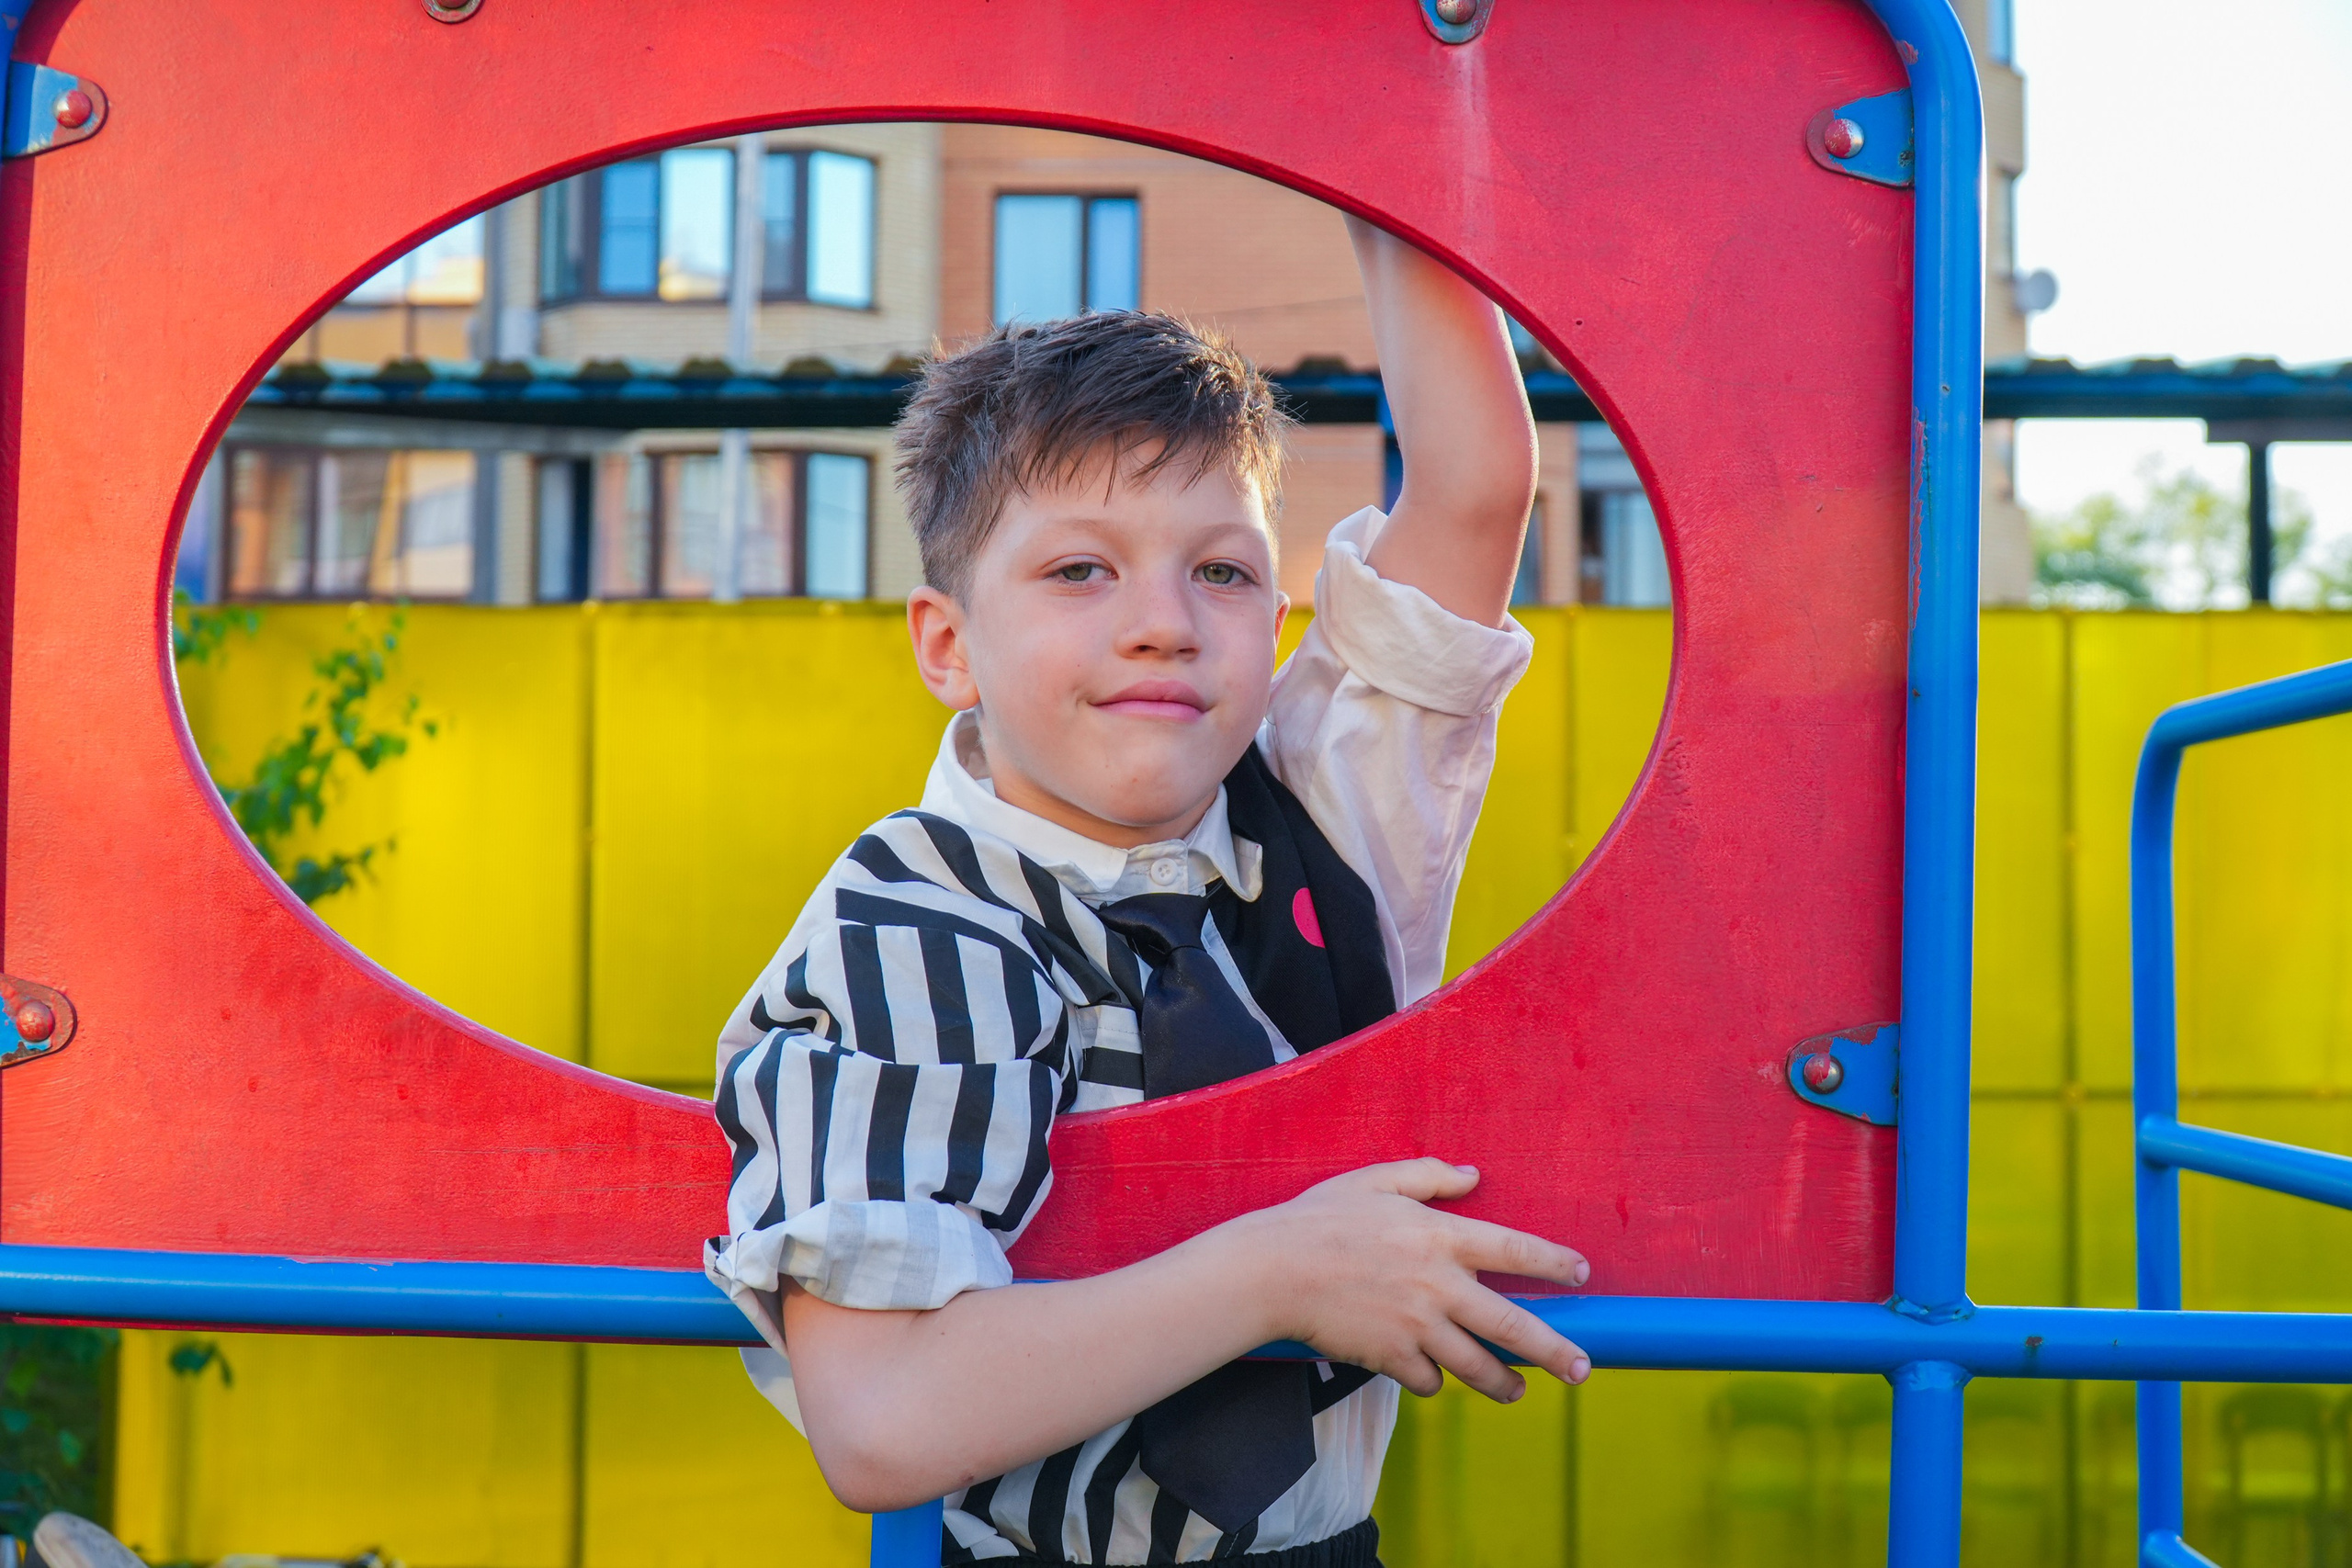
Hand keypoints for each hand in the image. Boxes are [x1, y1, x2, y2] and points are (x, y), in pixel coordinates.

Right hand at [1239, 1158, 1590, 1401]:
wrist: (1271, 1270)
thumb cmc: (1320, 1218)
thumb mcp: (1376, 1180)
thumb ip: (1430, 1176)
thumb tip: (1474, 1175)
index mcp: (1440, 1236)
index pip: (1515, 1250)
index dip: (1555, 1262)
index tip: (1582, 1274)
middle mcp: (1438, 1285)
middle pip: (1514, 1326)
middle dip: (1555, 1351)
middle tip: (1583, 1368)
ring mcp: (1417, 1326)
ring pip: (1478, 1367)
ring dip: (1505, 1384)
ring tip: (1519, 1390)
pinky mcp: (1391, 1357)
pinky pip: (1428, 1381)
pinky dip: (1433, 1380)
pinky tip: (1433, 1375)